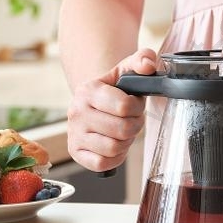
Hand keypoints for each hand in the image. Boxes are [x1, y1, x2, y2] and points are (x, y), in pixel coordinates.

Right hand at [66, 48, 157, 172]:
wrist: (94, 102)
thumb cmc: (115, 88)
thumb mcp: (127, 68)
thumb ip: (143, 59)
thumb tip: (149, 65)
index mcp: (88, 90)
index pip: (124, 106)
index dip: (138, 107)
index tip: (136, 104)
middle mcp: (76, 112)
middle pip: (122, 129)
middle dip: (135, 125)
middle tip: (133, 119)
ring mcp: (73, 134)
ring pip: (113, 148)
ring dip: (126, 142)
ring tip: (123, 131)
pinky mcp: (75, 152)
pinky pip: (103, 163)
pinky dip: (115, 157)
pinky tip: (114, 144)